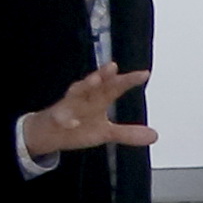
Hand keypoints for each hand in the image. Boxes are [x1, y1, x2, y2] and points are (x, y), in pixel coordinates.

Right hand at [24, 65, 154, 157]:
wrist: (48, 133)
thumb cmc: (78, 126)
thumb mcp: (105, 132)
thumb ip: (128, 133)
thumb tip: (154, 135)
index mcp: (98, 99)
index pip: (114, 87)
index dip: (128, 80)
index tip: (143, 74)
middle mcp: (84, 98)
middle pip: (95, 84)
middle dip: (104, 75)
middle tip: (112, 67)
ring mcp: (68, 107)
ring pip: (75, 93)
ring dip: (84, 85)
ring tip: (95, 79)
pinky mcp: (54, 118)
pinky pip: (59, 118)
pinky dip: (65, 119)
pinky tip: (72, 123)